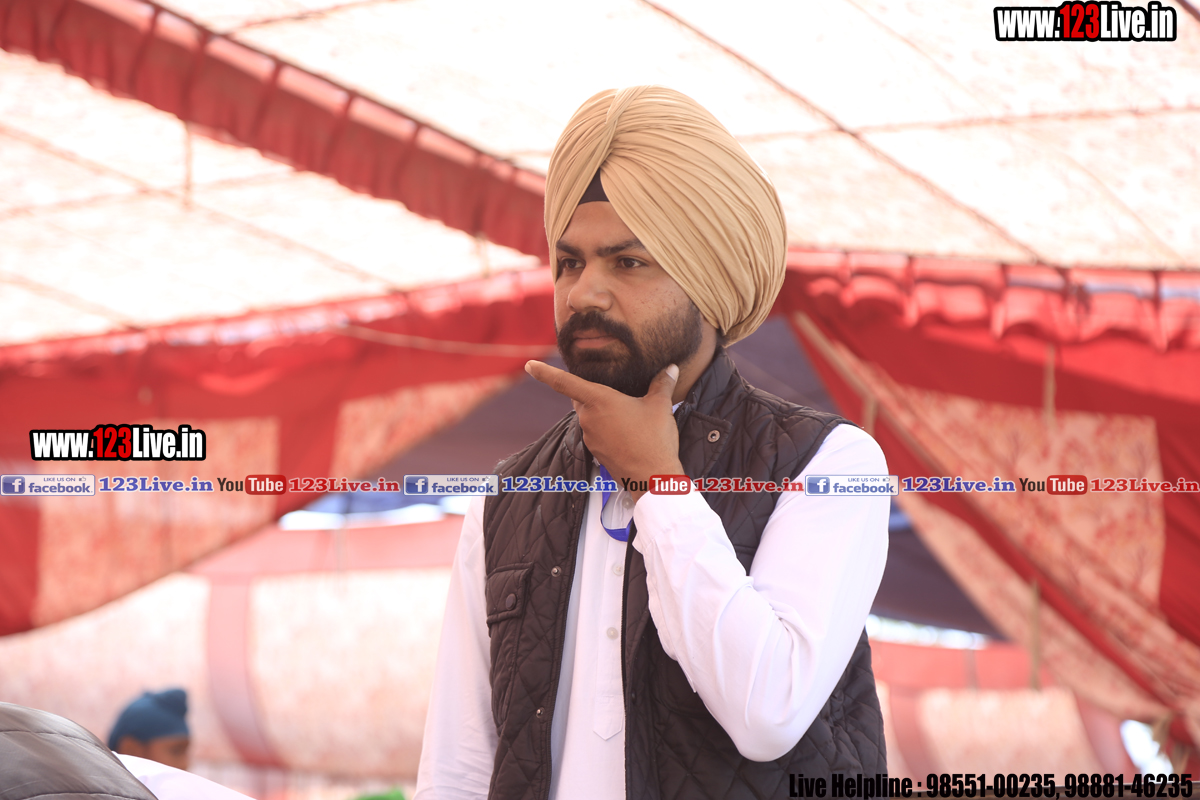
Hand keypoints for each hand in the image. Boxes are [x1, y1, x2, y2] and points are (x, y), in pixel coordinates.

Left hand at [525, 361, 683, 502]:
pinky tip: (626, 430)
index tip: (530, 365)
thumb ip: (662, 384)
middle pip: (581, 398)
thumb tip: (670, 368)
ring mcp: (590, 437)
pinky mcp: (596, 451)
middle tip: (611, 387)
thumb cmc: (654, 439)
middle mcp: (589, 418)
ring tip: (627, 412)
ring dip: (602, 412)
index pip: (565, 382)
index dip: (545, 373)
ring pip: (589, 416)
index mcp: (599, 401)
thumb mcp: (660, 407)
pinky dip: (606, 427)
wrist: (653, 478)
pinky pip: (596, 432)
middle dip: (591, 391)